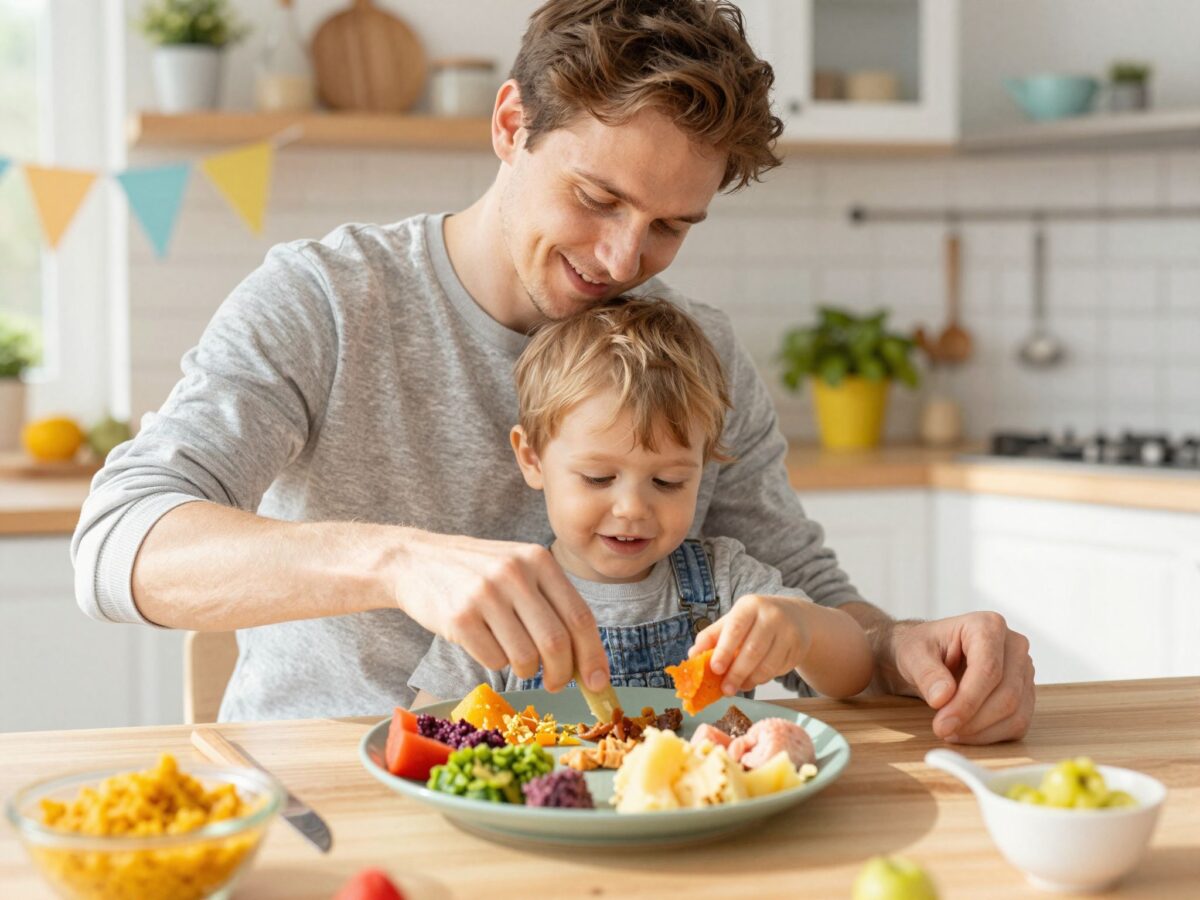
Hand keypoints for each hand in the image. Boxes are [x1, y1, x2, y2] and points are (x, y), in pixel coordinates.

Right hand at [392, 529, 609, 691]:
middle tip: (556, 684)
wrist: (414, 560)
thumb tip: (587, 659)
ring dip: (527, 670)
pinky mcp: (459, 617)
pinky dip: (496, 662)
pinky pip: (494, 660)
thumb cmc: (476, 572)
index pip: (579, 616)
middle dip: (562, 673)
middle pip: (556, 642)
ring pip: (526, 657)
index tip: (599, 683)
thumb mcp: (518, 569)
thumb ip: (551, 602)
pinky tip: (485, 643)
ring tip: (516, 658)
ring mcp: (486, 594)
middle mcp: (515, 573)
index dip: (593, 656)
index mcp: (538, 559)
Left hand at [688, 594, 810, 694]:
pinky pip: (778, 670)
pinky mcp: (798, 648)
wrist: (795, 617)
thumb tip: (692, 656)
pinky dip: (762, 680)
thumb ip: (712, 637)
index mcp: (750, 605)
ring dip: (749, 680)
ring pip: (767, 664)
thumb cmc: (755, 620)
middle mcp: (772, 615)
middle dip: (736, 673)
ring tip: (737, 687)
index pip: (735, 628)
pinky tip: (752, 681)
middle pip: (752, 650)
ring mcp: (788, 632)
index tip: (714, 669)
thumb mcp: (733, 621)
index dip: (724, 650)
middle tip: (724, 690)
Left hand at [888, 612, 1034, 743]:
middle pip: (1007, 694)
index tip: (943, 723)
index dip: (967, 701)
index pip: (988, 669)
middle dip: (973, 720)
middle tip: (942, 730)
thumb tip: (942, 698)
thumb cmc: (923, 649)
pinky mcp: (1026, 693)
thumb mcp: (913, 654)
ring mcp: (1024, 670)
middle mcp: (1014, 645)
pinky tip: (965, 732)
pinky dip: (991, 735)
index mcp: (988, 625)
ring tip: (950, 731)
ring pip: (1016, 712)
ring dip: (981, 731)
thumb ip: (926, 673)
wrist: (930, 654)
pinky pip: (1018, 723)